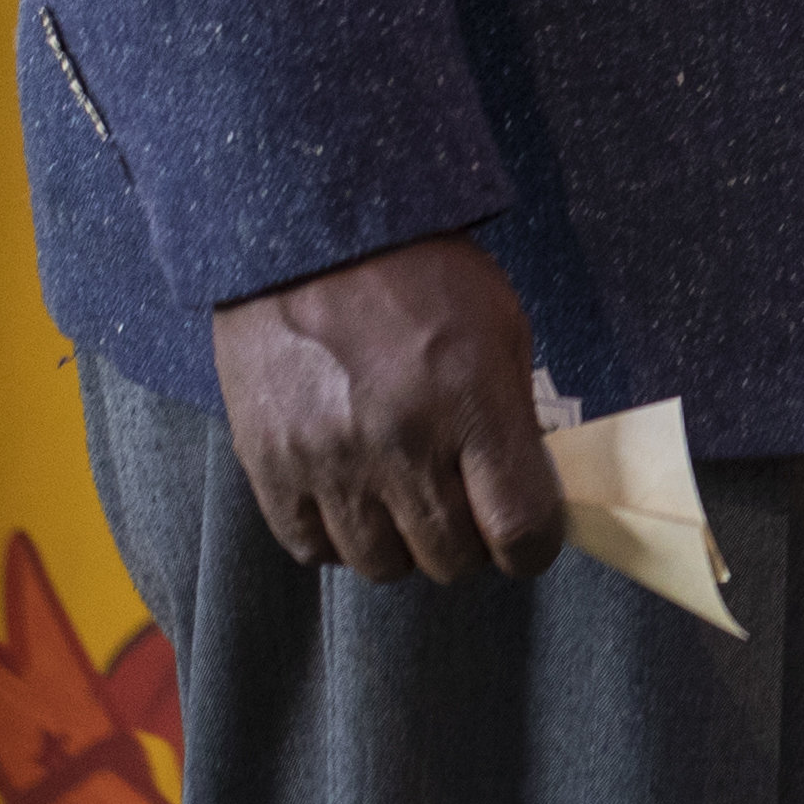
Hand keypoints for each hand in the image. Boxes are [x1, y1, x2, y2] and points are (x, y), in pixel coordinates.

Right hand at [209, 236, 566, 586]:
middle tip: (468, 508)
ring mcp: (328, 464)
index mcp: (470, 405)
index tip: (530, 533)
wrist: (310, 238)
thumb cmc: (420, 273)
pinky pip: (312, 548)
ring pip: (381, 565)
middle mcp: (400, 447)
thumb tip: (522, 485)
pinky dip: (340, 538)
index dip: (534, 546)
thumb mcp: (501, 327)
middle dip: (472, 544)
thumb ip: (512, 415)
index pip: (519, 528)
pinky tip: (354, 498)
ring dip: (405, 545)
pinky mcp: (269, 468)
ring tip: (408, 501)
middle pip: (450, 559)